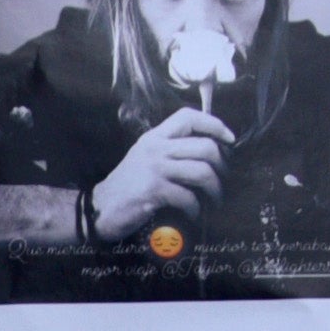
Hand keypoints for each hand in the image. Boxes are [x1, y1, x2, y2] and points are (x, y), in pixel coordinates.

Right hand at [86, 108, 233, 244]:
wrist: (100, 207)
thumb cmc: (127, 185)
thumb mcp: (145, 157)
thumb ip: (169, 149)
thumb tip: (207, 151)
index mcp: (155, 137)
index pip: (189, 117)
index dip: (214, 124)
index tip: (229, 139)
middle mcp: (156, 148)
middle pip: (204, 147)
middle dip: (222, 166)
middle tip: (223, 179)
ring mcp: (154, 169)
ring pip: (202, 172)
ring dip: (215, 189)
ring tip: (215, 200)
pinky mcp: (153, 191)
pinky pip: (188, 197)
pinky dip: (196, 209)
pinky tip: (194, 213)